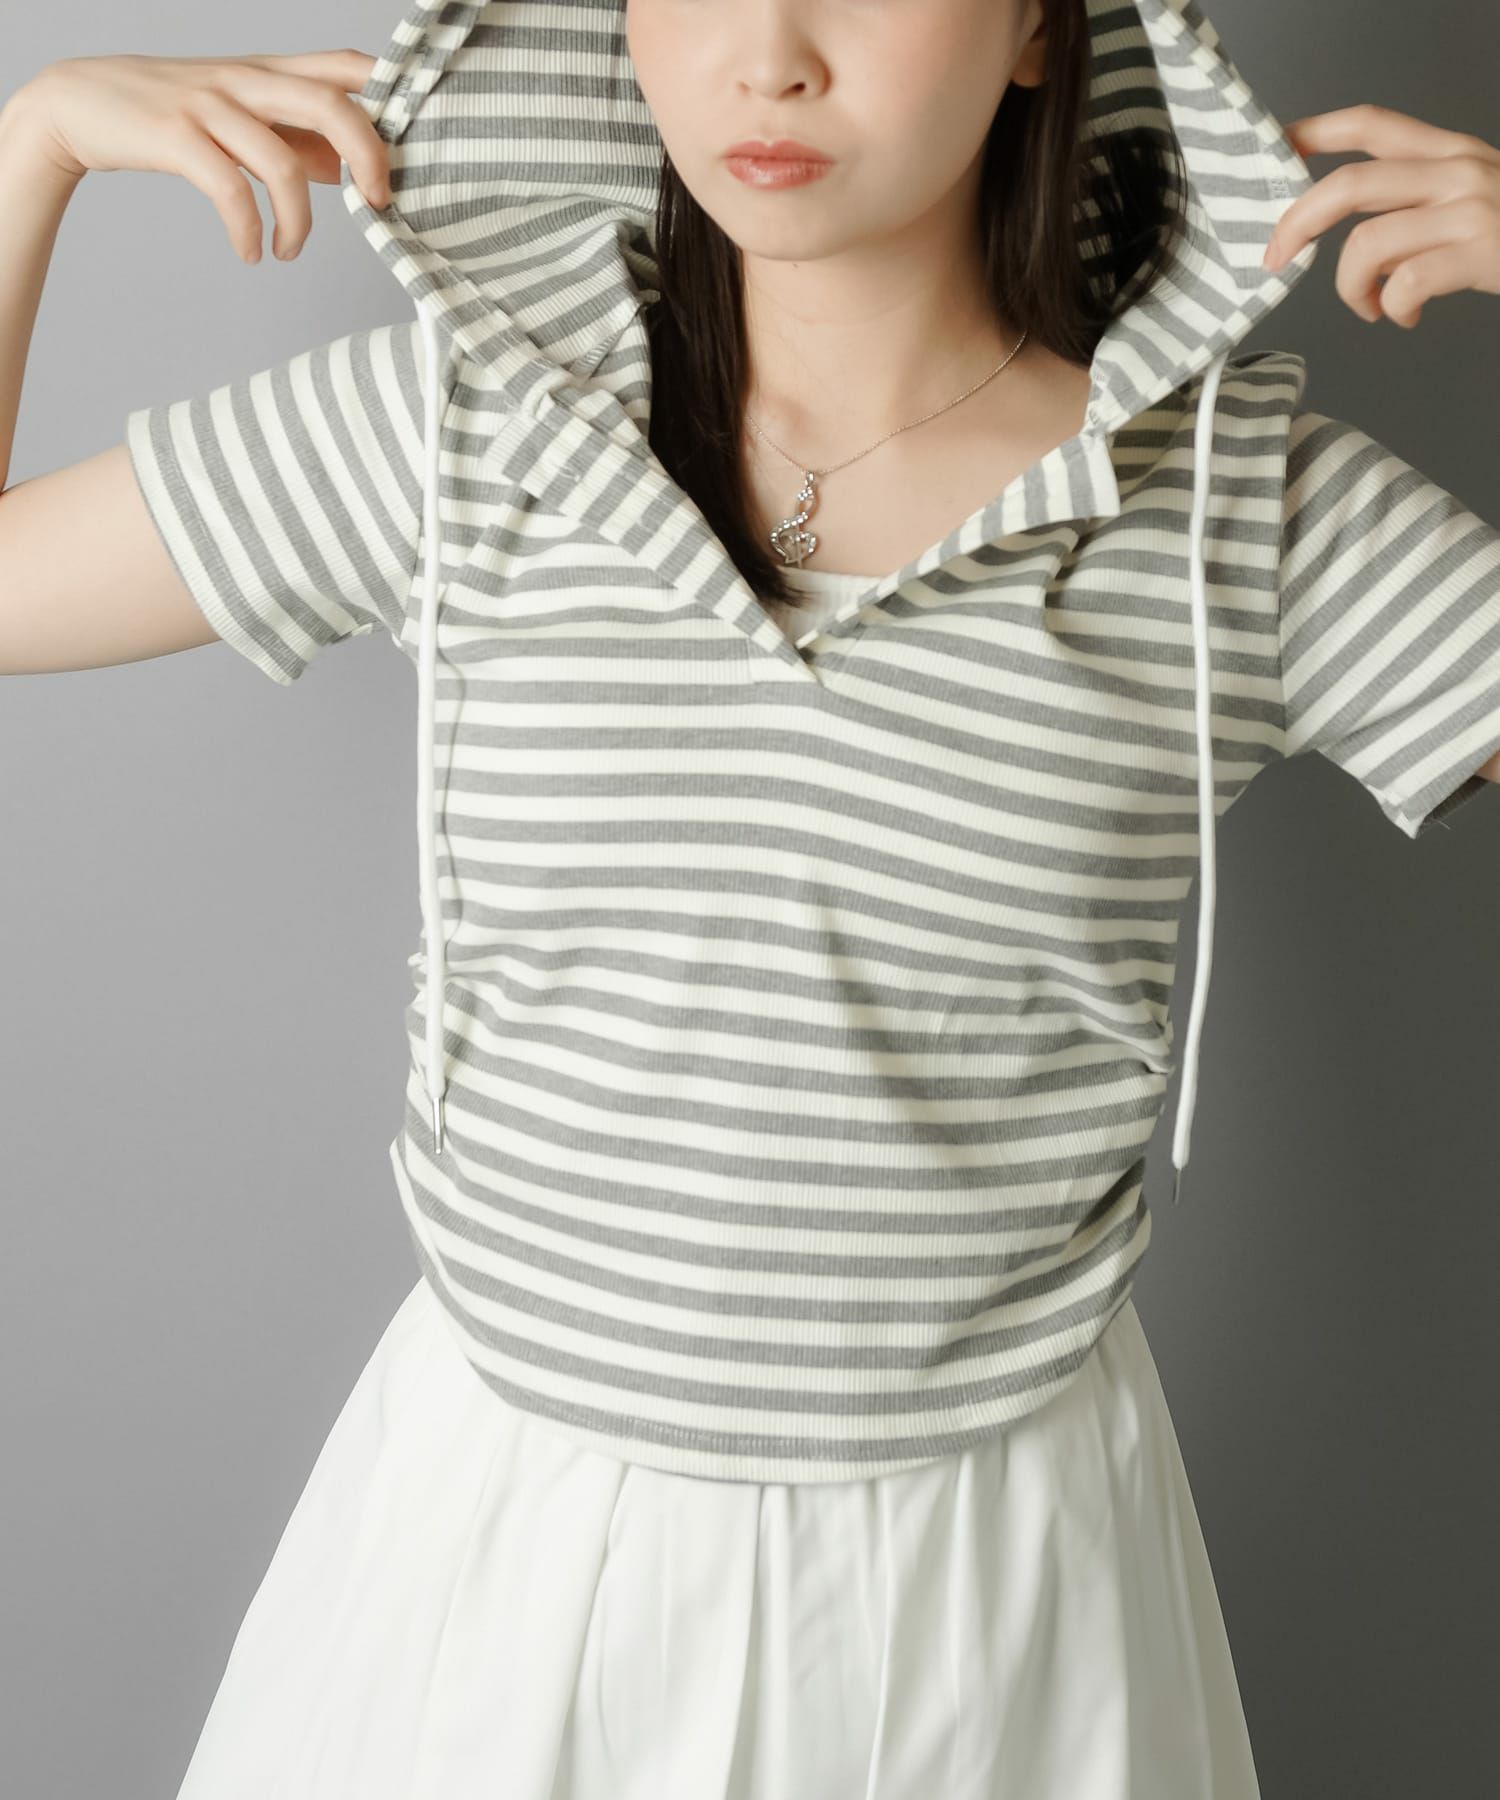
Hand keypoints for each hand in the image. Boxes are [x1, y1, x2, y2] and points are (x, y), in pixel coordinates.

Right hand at [12, 50, 390, 263]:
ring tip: (288, 251)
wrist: (80, 102)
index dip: (391, 95)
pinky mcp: (176, 136)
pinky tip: (251, 253)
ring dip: (299, 222)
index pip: (346, 67)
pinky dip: (248, 230)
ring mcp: (211, 106)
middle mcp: (246, 81)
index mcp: (269, 73)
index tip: (419, 143)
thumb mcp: (243, 116)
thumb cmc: (174, 115)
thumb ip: (299, 137)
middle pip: (331, 104)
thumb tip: (353, 169)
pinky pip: (230, 189)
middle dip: (369, 158)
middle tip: (378, 207)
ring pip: (283, 161)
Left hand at [1262, 102, 1499, 327]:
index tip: (1278, 146)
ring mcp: (1470, 209)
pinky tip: (1405, 316)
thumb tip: (1352, 244)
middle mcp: (1458, 171)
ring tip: (1370, 306)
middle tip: (1277, 257)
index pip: (1373, 125)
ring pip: (1366, 246)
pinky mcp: (1482, 250)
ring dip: (1350, 289)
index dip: (1317, 131)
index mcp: (1451, 153)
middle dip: (1296, 223)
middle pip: (1350, 185)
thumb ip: (1414, 208)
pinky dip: (1392, 310)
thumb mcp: (1470, 200)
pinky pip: (1404, 285)